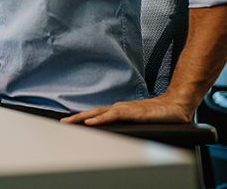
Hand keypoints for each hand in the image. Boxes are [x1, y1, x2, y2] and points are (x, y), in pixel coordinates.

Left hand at [60, 94, 192, 125]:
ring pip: (98, 113)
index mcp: (119, 110)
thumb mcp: (138, 121)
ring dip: (82, 118)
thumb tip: (115, 133)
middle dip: (76, 118)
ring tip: (69, 123)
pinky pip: (112, 116)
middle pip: (93, 113)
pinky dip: (100, 120)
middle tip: (62, 123)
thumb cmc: (158, 114)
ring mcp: (124, 109)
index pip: (97, 114)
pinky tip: (91, 123)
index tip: (69, 123)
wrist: (175, 106)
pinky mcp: (131, 112)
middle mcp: (118, 108)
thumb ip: (126, 125)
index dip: (82, 118)